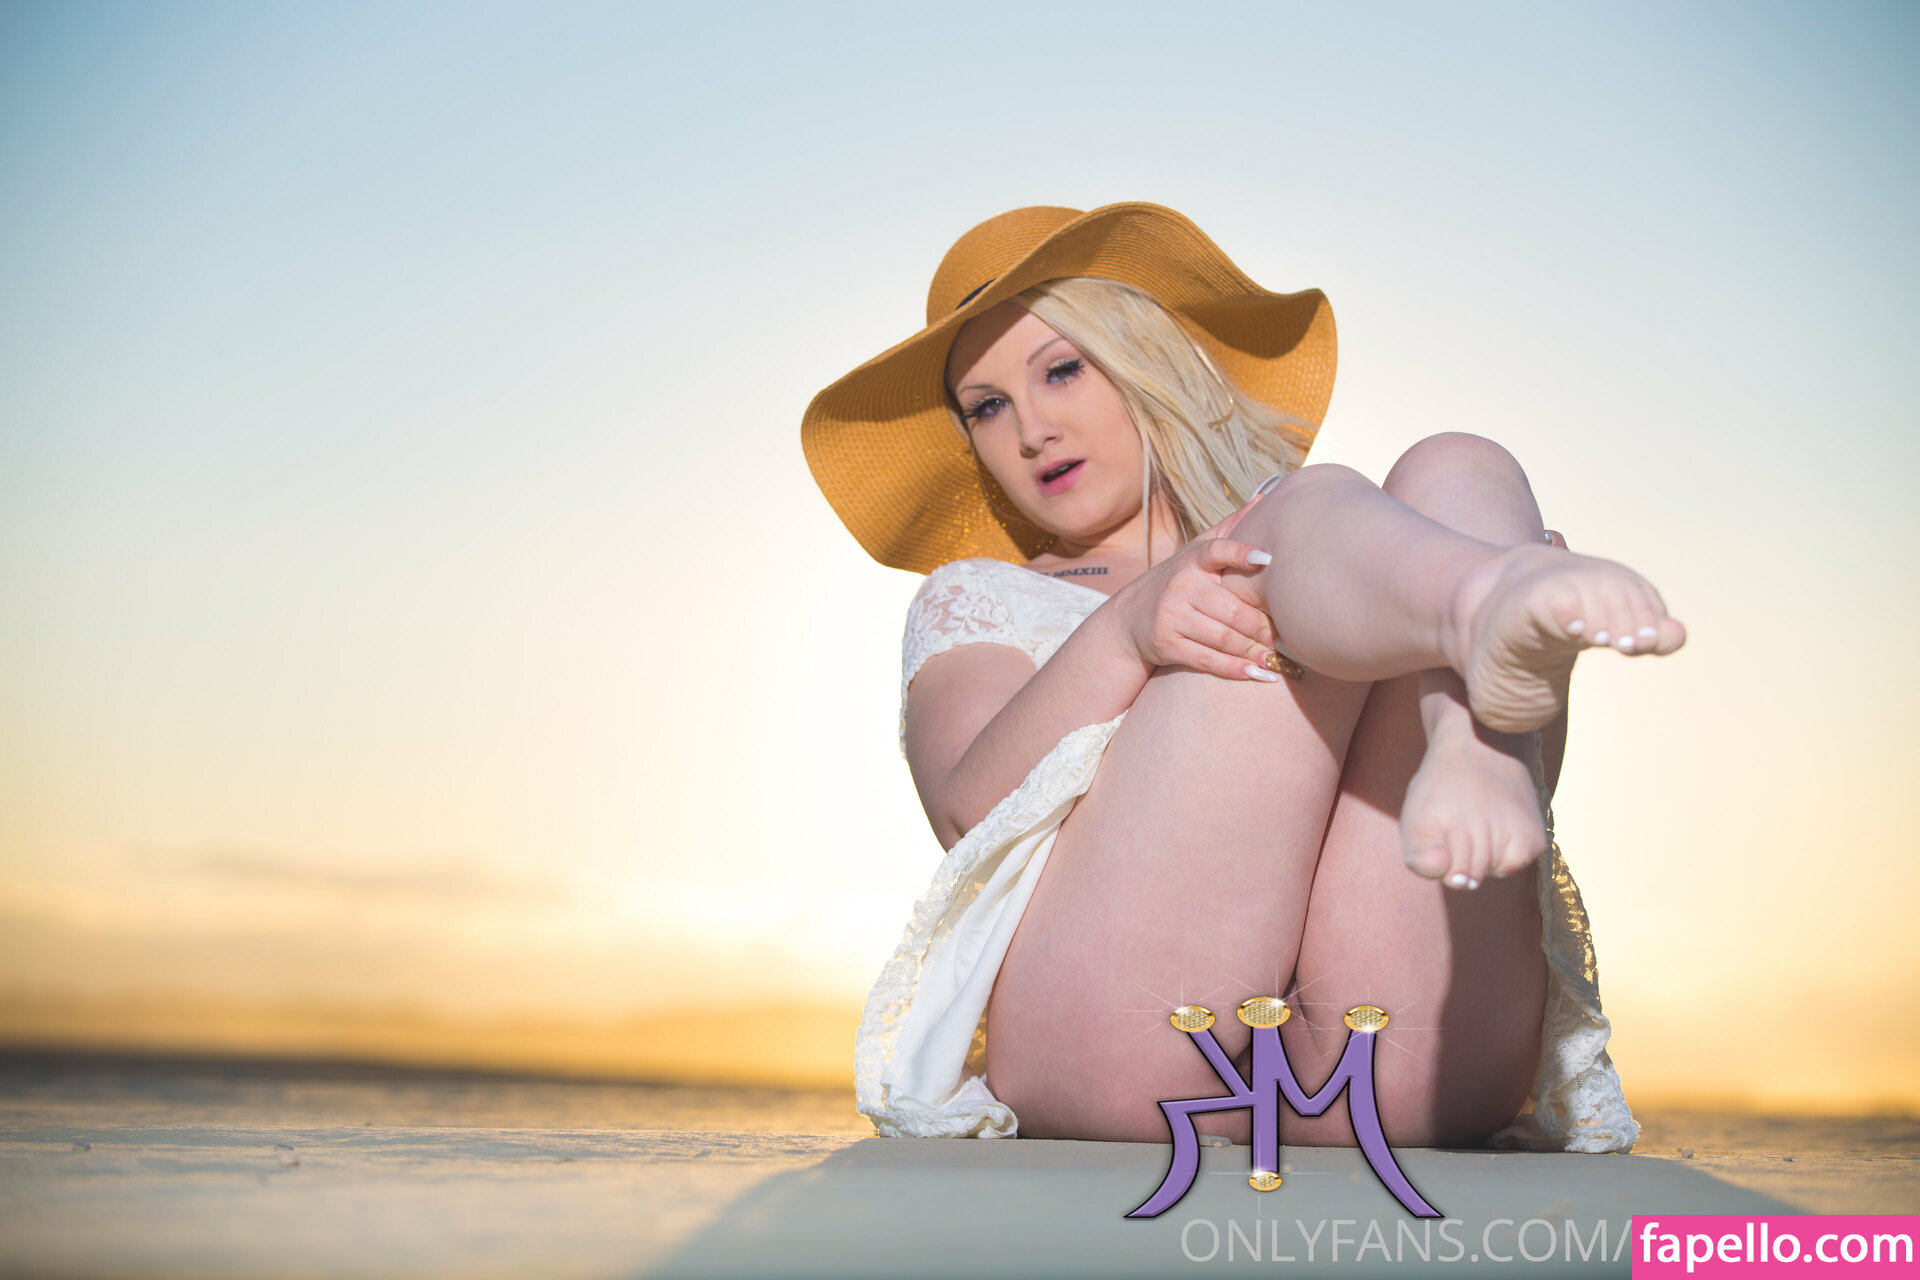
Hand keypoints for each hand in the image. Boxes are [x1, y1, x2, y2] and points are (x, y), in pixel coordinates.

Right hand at [1112, 498, 1279, 679]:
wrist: (1128, 621)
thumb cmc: (1176, 583)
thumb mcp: (1194, 553)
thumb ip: (1228, 530)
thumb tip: (1264, 497)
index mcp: (1192, 561)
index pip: (1216, 550)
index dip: (1240, 554)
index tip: (1266, 560)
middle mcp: (1181, 586)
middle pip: (1232, 610)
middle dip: (1263, 628)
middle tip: (1287, 638)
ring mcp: (1172, 616)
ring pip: (1224, 638)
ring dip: (1255, 652)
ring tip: (1280, 659)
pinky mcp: (1167, 644)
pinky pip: (1208, 660)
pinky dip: (1236, 670)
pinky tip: (1259, 674)